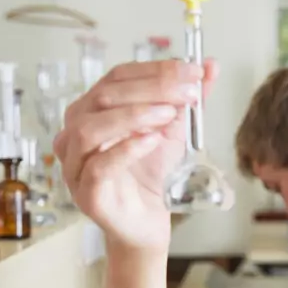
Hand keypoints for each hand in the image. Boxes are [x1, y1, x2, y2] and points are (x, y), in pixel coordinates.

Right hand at [53, 59, 216, 253]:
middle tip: (188, 91)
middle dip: (151, 89)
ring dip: (134, 114)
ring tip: (169, 114)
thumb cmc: (151, 174)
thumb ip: (189, 100)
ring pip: (91, 128)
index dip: (156, 70)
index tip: (193, 70)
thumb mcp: (175, 131)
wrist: (147, 222)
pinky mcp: (86, 193)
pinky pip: (99, 166)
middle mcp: (75, 132)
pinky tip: (152, 140)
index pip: (118, 77)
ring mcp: (76, 163)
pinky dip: (126, 149)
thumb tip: (211, 65)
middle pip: (104, 96)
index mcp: (93, 110)